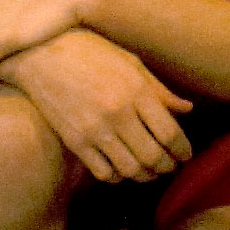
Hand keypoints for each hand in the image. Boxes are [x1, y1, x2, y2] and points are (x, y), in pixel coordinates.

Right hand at [0, 29, 188, 184]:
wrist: (42, 53)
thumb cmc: (92, 53)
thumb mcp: (131, 63)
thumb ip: (160, 90)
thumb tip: (187, 109)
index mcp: (137, 91)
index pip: (170, 133)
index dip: (183, 150)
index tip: (185, 154)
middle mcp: (118, 113)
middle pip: (153, 157)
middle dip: (167, 166)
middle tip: (170, 166)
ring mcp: (95, 130)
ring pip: (130, 170)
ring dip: (145, 176)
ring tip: (149, 171)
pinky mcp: (75, 141)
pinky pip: (104, 173)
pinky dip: (118, 177)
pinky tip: (122, 169)